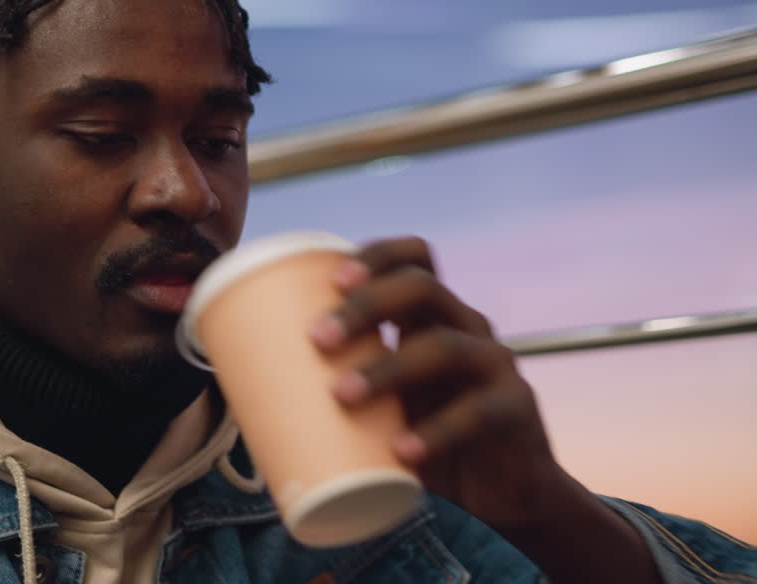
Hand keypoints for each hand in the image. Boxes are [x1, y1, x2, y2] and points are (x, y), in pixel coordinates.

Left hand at [309, 238, 661, 583]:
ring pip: (443, 345)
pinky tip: (403, 452)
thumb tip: (240, 389)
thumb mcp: (380, 408)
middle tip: (319, 338)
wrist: (500, 499)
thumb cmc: (422, 444)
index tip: (332, 279)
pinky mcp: (516, 409)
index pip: (414, 259)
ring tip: (342, 396)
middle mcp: (466, 327)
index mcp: (430, 317)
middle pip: (422, 288)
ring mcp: (495, 365)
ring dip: (388, 367)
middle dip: (367, 304)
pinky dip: (436, 432)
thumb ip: (335, 390)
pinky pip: (478, 411)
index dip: (376, 257)